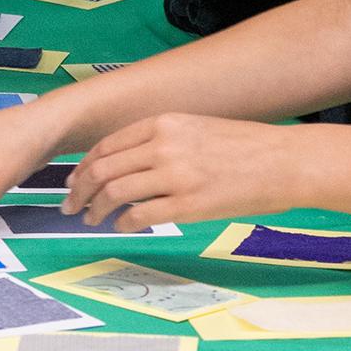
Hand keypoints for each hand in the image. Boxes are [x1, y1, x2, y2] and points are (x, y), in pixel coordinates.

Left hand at [63, 112, 350, 230]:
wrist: (279, 161)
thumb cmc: (238, 145)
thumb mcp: (191, 127)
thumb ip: (157, 140)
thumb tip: (125, 163)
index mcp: (160, 123)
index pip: (106, 146)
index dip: (83, 166)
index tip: (72, 181)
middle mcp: (161, 146)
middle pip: (103, 168)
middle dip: (80, 189)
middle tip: (70, 205)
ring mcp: (174, 175)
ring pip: (116, 192)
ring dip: (96, 208)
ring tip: (91, 219)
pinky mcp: (188, 204)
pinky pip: (141, 214)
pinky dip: (124, 222)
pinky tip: (122, 226)